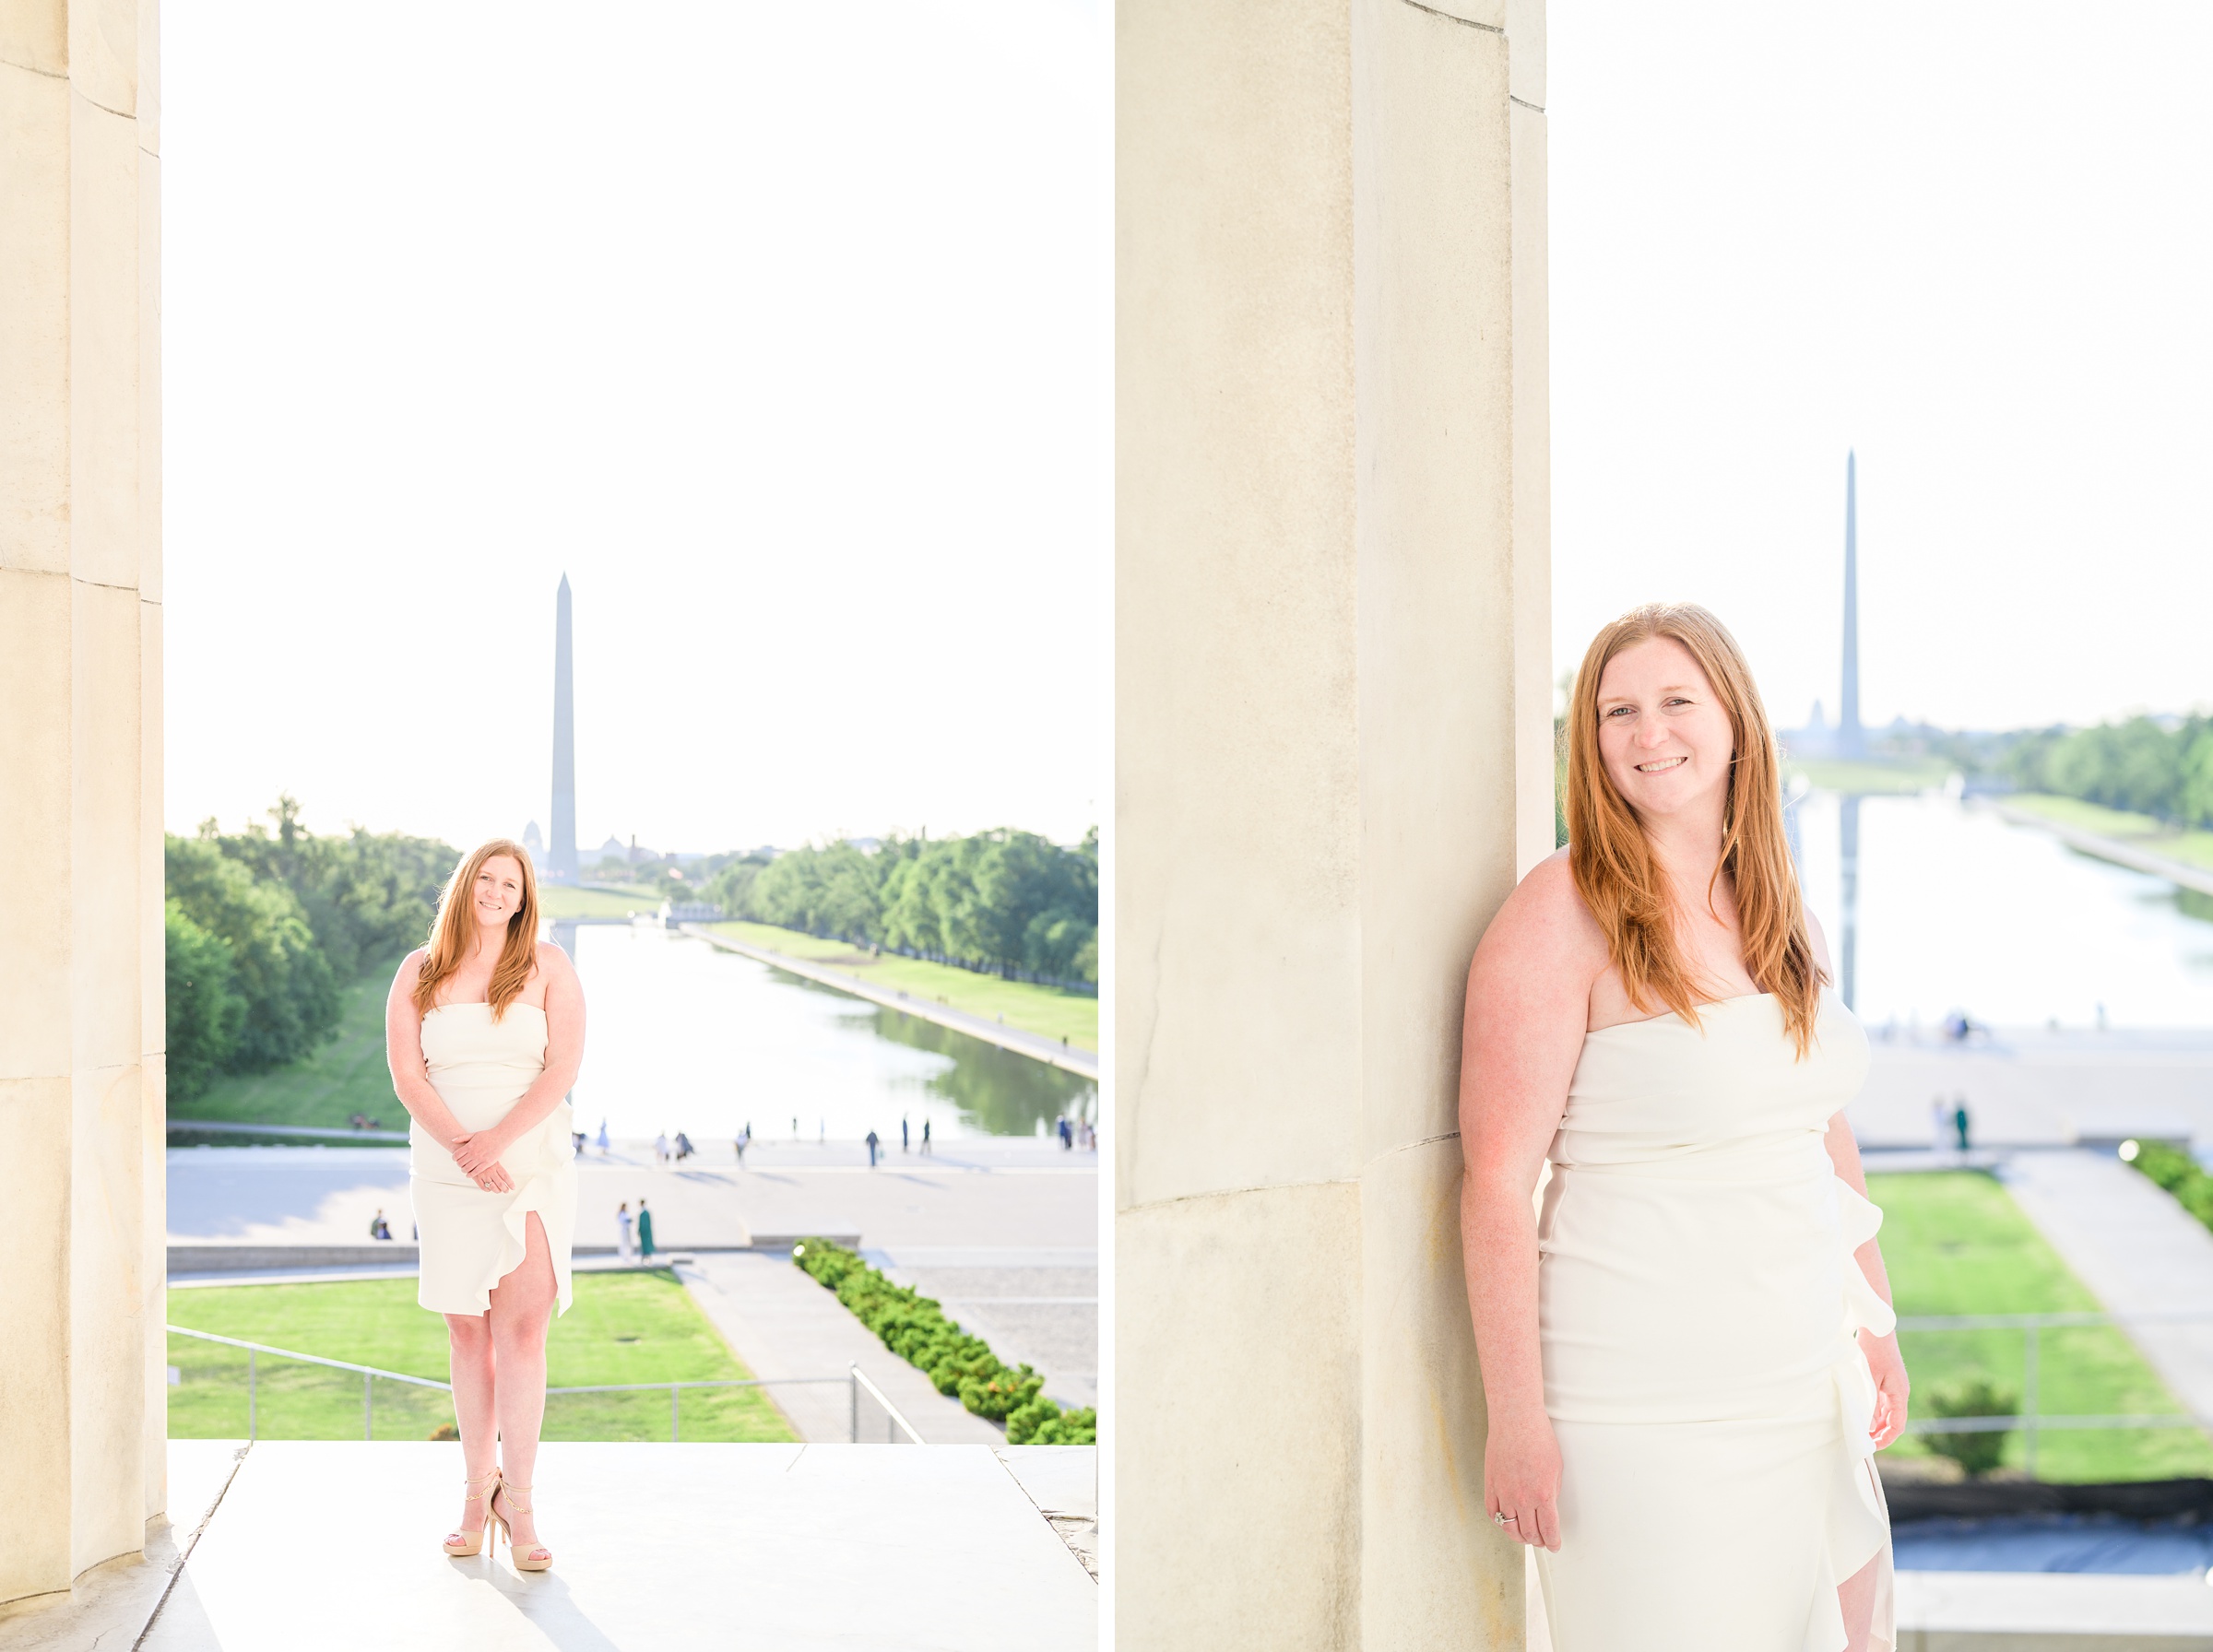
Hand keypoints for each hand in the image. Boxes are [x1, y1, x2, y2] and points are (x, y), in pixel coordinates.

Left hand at [449, 1131, 512, 1192]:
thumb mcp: (474, 1134)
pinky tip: (469, 1175)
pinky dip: (470, 1175)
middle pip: (460, 1163)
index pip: (456, 1155)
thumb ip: (462, 1137)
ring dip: (463, 1170)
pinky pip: (476, 1172)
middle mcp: (473, 1153)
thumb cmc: (487, 1135)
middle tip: (460, 1164)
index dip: (454, 1158)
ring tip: (464, 1169)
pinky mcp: (486, 1163)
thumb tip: (452, 1140)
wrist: (500, 1138)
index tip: (455, 1159)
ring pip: (467, 1169)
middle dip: (458, 1165)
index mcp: (469, 1146)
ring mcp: (480, 1159)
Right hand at [1484, 1408, 1562, 1550]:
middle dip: (1538, 1541)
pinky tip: (1506, 1521)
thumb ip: (1552, 1492)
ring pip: (1509, 1527)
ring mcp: (1503, 1492)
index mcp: (1543, 1494)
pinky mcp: (1490, 1484)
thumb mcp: (1557, 1468)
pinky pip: (1492, 1512)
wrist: (1516, 1419)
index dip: (1553, 1542)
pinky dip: (1500, 1521)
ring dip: (1519, 1536)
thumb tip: (1549, 1507)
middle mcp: (1522, 1498)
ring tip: (1525, 1536)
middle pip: (1529, 1533)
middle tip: (1542, 1541)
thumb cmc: (1538, 1437)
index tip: (1554, 1545)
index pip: (1549, 1530)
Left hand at [1862, 1330, 1909, 1448]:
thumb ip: (1871, 1402)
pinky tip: (1863, 1414)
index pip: (1897, 1425)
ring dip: (1876, 1423)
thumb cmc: (1873, 1350)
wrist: (1877, 1328)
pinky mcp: (1887, 1381)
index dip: (1886, 1438)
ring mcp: (1894, 1387)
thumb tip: (1869, 1425)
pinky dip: (1875, 1411)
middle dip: (1880, 1434)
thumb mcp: (1870, 1379)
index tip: (1872, 1447)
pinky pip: (1883, 1403)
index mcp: (1900, 1394)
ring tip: (1861, 1431)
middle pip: (1893, 1422)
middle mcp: (1900, 1393)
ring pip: (1888, 1413)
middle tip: (1864, 1442)